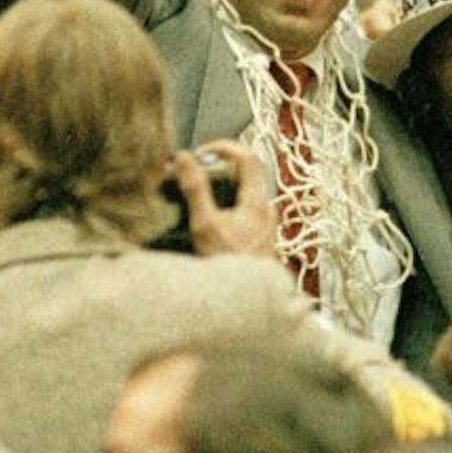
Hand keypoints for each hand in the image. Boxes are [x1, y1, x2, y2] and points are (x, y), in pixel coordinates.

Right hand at [173, 139, 277, 259]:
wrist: (248, 304)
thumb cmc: (228, 265)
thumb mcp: (205, 225)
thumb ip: (195, 189)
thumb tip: (184, 158)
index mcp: (257, 202)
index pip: (248, 157)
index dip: (224, 147)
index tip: (202, 152)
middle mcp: (267, 210)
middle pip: (248, 173)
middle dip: (222, 166)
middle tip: (198, 171)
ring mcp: (267, 225)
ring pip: (248, 192)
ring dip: (225, 186)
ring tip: (201, 194)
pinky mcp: (262, 239)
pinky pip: (247, 210)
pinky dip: (229, 204)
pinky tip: (212, 220)